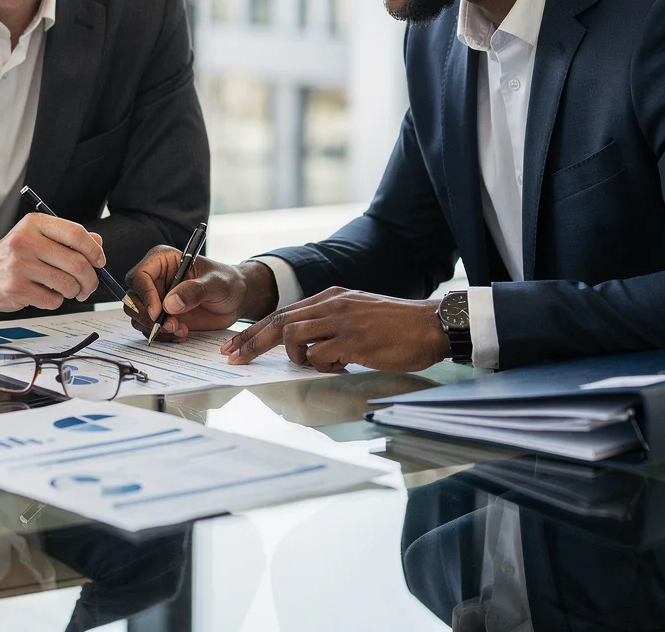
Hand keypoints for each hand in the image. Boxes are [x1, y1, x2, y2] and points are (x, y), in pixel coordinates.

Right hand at [0, 213, 104, 312]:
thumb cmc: (14, 255)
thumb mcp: (38, 237)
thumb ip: (68, 238)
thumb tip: (97, 243)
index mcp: (35, 224)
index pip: (76, 233)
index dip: (94, 250)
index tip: (99, 261)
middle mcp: (26, 242)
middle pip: (76, 263)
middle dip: (90, 279)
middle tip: (88, 285)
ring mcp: (19, 266)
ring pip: (67, 284)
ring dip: (74, 292)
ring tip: (67, 290)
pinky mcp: (16, 288)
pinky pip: (53, 300)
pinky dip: (56, 301)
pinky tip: (45, 294)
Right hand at [123, 248, 277, 340]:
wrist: (236, 299)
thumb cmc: (227, 282)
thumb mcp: (216, 283)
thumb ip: (195, 291)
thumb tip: (170, 304)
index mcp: (163, 261)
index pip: (139, 276)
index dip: (145, 295)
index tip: (157, 312)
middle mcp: (155, 279)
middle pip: (133, 298)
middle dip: (147, 316)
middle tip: (170, 325)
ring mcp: (157, 299)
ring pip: (137, 316)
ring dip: (155, 328)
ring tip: (180, 329)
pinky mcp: (162, 316)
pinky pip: (149, 328)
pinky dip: (162, 335)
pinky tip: (182, 332)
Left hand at [223, 288, 448, 372]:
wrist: (430, 325)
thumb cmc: (397, 325)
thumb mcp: (357, 313)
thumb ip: (330, 323)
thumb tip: (307, 347)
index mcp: (331, 297)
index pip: (283, 313)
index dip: (256, 331)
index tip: (236, 346)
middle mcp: (332, 305)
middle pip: (279, 322)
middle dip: (252, 342)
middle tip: (234, 357)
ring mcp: (342, 322)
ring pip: (294, 336)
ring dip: (295, 356)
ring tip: (313, 364)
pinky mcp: (354, 341)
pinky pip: (320, 356)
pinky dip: (321, 366)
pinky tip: (340, 366)